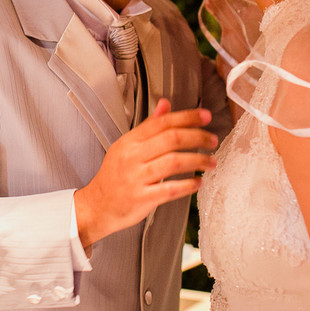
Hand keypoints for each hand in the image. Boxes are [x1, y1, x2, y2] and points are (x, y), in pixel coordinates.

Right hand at [73, 99, 216, 247]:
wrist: (97, 205)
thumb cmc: (114, 176)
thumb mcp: (126, 146)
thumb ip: (148, 126)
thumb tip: (165, 104)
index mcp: (130, 141)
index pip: (162, 122)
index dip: (186, 117)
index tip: (205, 116)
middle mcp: (133, 157)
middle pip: (171, 139)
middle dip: (197, 137)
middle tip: (212, 140)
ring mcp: (137, 177)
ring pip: (174, 162)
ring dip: (198, 161)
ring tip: (211, 162)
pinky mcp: (141, 198)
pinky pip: (169, 189)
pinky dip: (187, 185)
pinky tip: (198, 182)